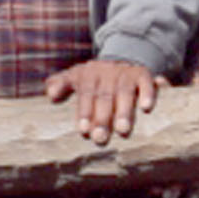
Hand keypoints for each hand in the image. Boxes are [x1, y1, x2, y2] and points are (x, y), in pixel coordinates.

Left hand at [44, 58, 160, 142]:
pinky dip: (148, 94)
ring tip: (123, 131)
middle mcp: (106, 72)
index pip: (85, 94)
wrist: (121, 59)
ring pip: (124, 92)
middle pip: (104, 96)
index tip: (84, 131)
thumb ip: (61, 85)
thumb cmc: (95, 78)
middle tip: (101, 138)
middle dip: (103, 118)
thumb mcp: (76, 77)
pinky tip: (147, 108)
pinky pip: (146, 83)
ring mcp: (126, 73)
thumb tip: (51, 95)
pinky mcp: (143, 74)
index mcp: (88, 74)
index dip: (85, 112)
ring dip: (124, 111)